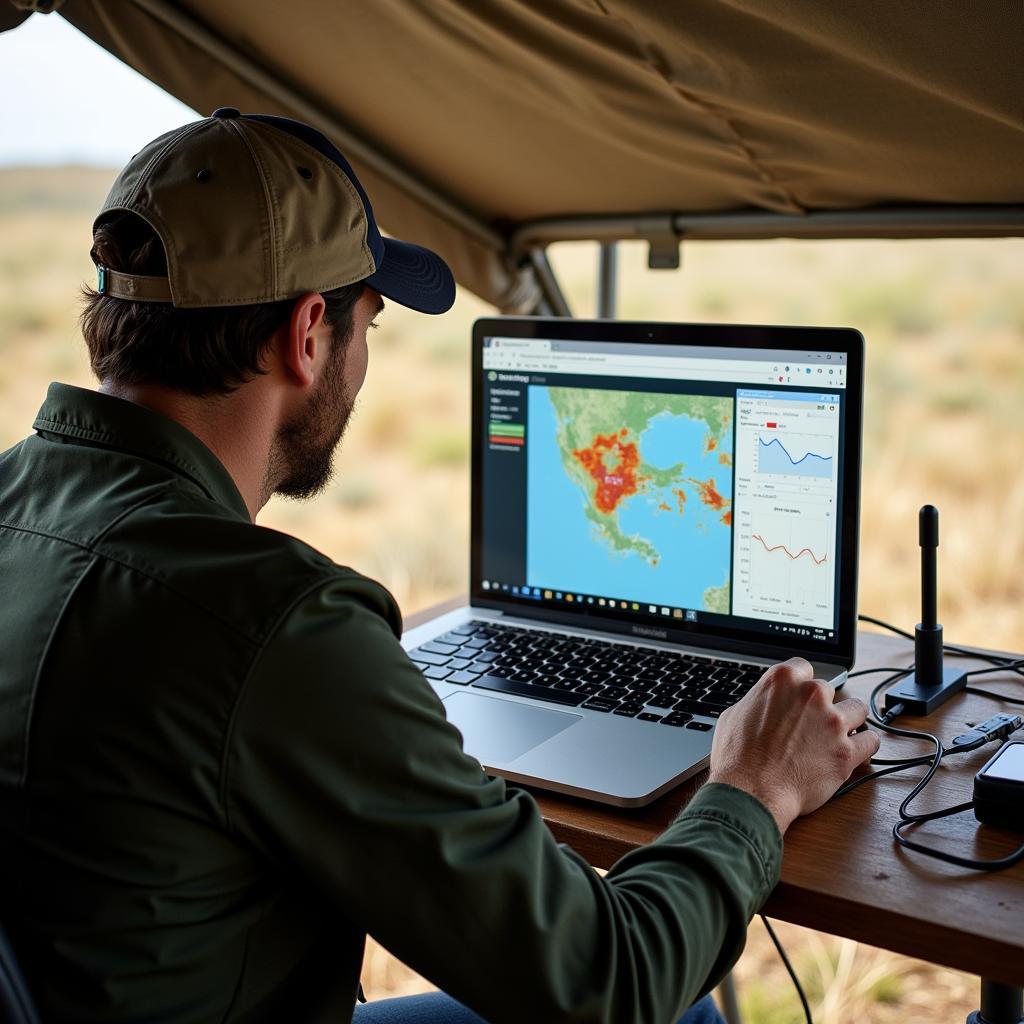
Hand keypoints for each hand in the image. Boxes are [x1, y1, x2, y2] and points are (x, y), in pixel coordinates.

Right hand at [707, 657, 879, 834]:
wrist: (751, 791)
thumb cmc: (738, 757)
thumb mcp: (734, 714)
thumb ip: (758, 702)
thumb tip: (763, 705)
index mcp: (782, 679)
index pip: (804, 667)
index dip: (801, 685)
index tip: (801, 697)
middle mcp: (811, 695)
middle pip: (829, 690)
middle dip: (821, 706)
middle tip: (811, 724)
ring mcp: (832, 722)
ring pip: (858, 709)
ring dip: (848, 720)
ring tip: (838, 735)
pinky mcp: (847, 751)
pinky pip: (870, 741)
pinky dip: (864, 745)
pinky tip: (855, 750)